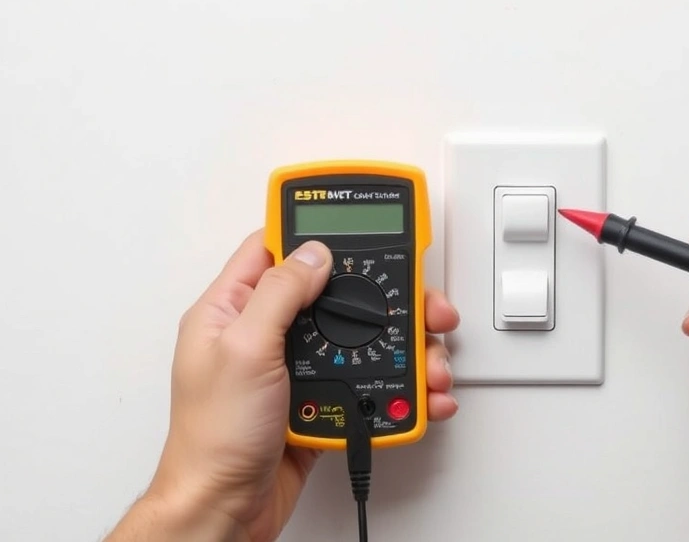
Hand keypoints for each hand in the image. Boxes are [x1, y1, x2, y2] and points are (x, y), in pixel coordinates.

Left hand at [106, 230, 459, 541]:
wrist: (226, 509)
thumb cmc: (214, 438)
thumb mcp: (244, 350)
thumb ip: (280, 293)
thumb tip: (313, 254)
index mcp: (232, 310)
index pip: (273, 248)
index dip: (313, 232)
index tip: (356, 225)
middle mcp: (264, 334)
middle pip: (334, 294)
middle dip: (385, 298)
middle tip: (421, 305)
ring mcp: (294, 368)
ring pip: (358, 339)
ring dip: (402, 348)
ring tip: (427, 362)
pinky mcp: (319, 399)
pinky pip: (365, 380)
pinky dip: (397, 387)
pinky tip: (414, 395)